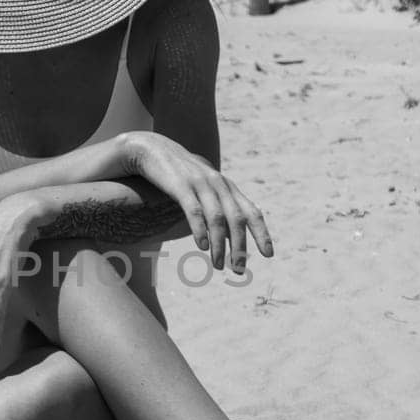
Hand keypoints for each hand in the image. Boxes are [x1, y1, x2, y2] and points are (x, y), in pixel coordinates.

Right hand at [120, 131, 272, 271]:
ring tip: (218, 265)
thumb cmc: (178, 174)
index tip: (268, 255)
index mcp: (227, 187)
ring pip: (217, 218)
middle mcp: (218, 184)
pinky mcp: (180, 185)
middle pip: (237, 218)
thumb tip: (230, 236)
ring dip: (220, 245)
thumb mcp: (203, 189)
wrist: (150, 149)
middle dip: (240, 246)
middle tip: (238, 270)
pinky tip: (202, 246)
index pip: (251, 212)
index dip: (261, 233)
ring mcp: (200, 183)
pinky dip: (200, 229)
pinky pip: (194, 210)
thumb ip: (218, 208)